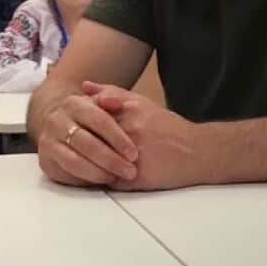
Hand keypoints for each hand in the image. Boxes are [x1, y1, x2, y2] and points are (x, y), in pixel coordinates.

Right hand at [34, 87, 138, 187]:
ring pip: (75, 162)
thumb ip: (112, 98)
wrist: (58, 125)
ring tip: (116, 178)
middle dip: (111, 160)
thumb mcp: (100, 103)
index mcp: (73, 104)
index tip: (134, 154)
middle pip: (87, 144)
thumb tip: (116, 101)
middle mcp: (57, 121)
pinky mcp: (46, 160)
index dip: (118, 139)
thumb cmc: (87, 116)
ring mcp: (48, 141)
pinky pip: (67, 174)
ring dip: (99, 173)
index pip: (99, 120)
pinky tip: (101, 180)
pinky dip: (86, 179)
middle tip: (130, 171)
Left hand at [83, 81, 198, 191]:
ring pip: (95, 161)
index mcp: (129, 112)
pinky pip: (107, 180)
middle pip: (90, 139)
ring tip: (78, 160)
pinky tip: (93, 176)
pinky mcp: (136, 178)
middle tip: (69, 144)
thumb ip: (112, 92)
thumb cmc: (168, 127)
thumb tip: (85, 86)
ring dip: (84, 162)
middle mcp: (129, 132)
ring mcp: (132, 157)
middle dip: (78, 143)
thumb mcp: (142, 102)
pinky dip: (98, 178)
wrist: (197, 151)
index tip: (74, 125)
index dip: (79, 122)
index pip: (90, 116)